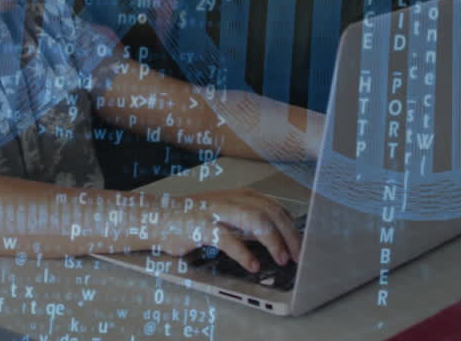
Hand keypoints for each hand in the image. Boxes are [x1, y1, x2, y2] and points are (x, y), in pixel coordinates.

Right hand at [154, 189, 300, 272]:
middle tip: (298, 256)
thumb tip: (278, 239)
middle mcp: (232, 199)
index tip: (303, 245)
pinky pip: (228, 239)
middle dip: (290, 235)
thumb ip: (249, 224)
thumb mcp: (226, 216)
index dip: (293, 227)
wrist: (157, 217)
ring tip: (281, 260)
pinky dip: (244, 254)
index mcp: (241, 195)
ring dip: (273, 241)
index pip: (276, 207)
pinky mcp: (202, 226)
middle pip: (271, 212)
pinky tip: (253, 266)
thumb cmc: (192, 218)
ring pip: (255, 220)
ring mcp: (217, 211)